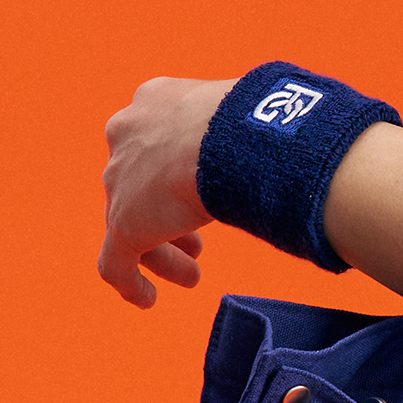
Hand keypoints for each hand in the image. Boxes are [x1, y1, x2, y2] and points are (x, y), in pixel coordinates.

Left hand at [99, 75, 237, 307]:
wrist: (229, 136)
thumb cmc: (252, 121)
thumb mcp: (240, 116)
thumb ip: (241, 134)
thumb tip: (287, 147)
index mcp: (155, 102)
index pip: (156, 144)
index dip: (175, 176)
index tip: (200, 197)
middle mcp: (128, 135)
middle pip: (139, 186)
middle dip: (167, 218)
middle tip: (196, 246)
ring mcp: (120, 181)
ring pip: (131, 225)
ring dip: (162, 255)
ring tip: (192, 276)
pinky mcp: (121, 223)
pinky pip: (115, 264)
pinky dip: (129, 283)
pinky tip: (147, 300)